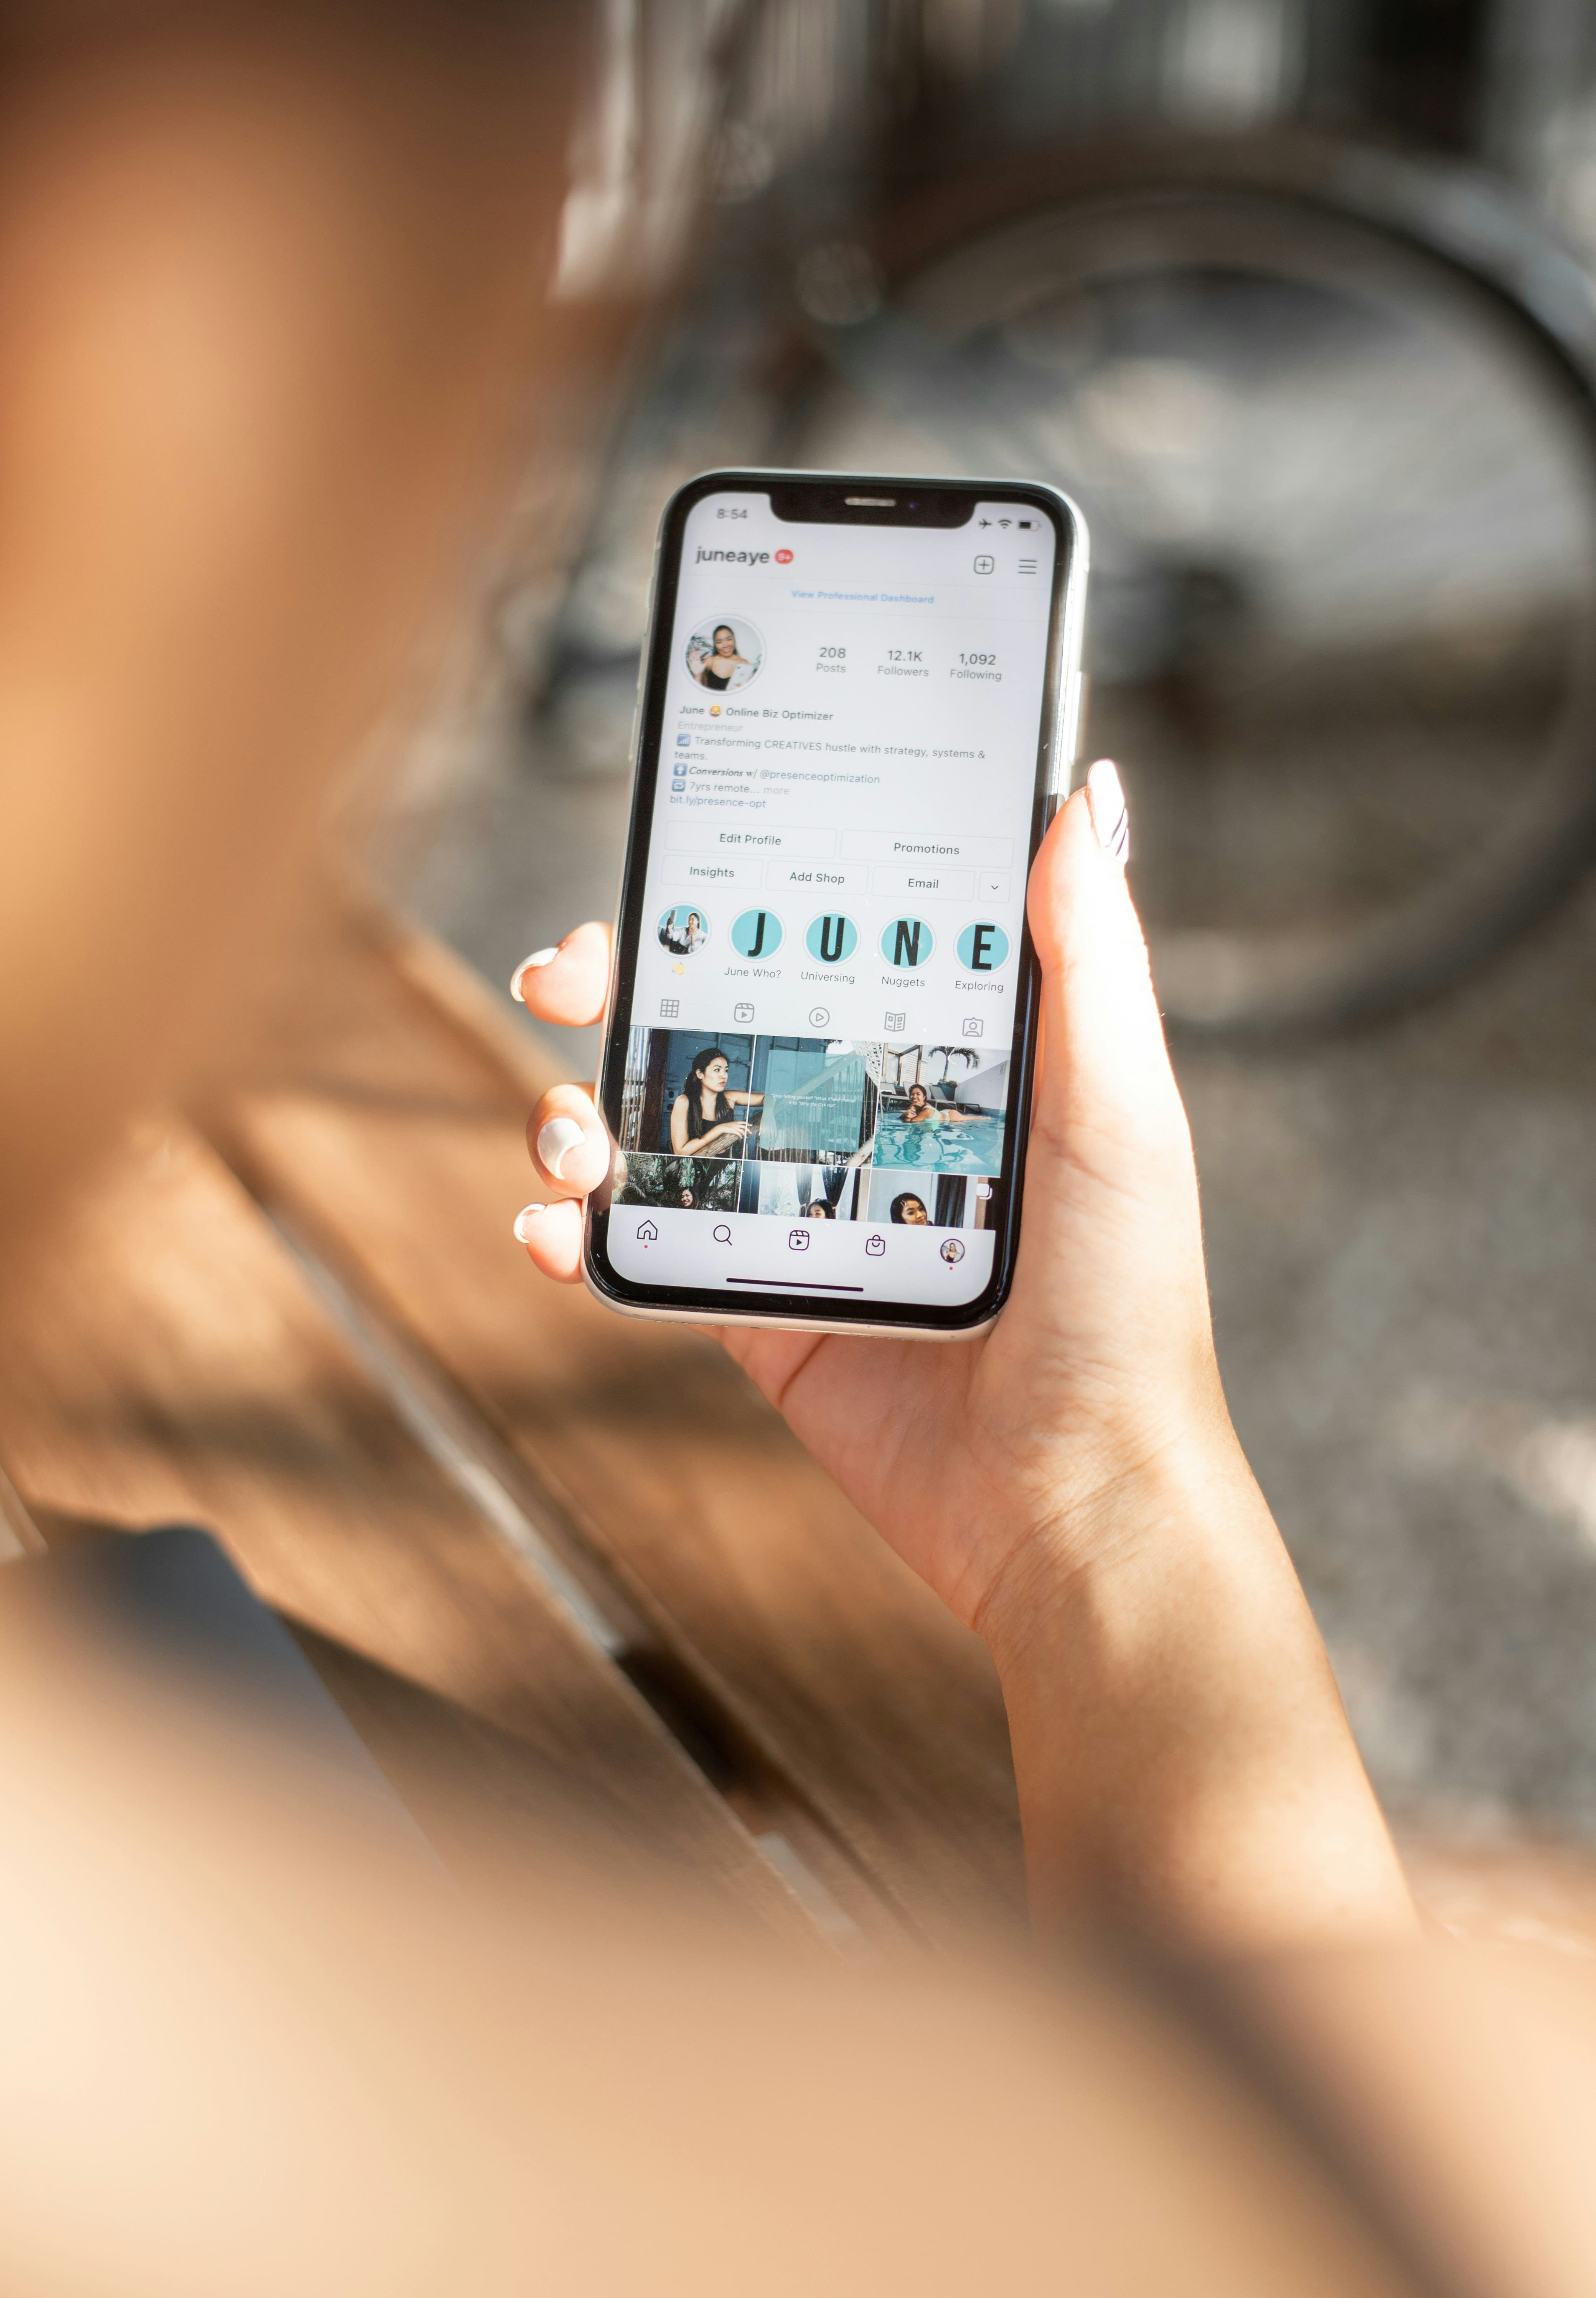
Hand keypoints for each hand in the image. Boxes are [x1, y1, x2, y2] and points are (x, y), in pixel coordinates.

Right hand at [510, 772, 1413, 1948]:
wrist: (1077, 1502)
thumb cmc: (1127, 1306)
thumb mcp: (1120, 1111)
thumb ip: (1091, 960)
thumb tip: (1085, 795)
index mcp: (945, 1058)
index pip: (822, 936)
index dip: (738, 886)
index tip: (672, 848)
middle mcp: (864, 1121)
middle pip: (714, 1019)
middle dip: (622, 983)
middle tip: (569, 971)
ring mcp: (803, 1214)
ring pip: (661, 1129)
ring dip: (581, 1108)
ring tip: (567, 1132)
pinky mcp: (762, 1311)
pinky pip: (648, 1255)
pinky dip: (579, 1237)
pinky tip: (555, 1228)